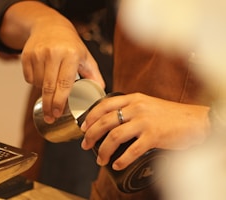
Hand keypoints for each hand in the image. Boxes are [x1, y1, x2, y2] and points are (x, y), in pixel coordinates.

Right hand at [0, 1, 104, 122]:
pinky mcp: (26, 55)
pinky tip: (42, 76)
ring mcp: (38, 54)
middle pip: (48, 87)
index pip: (64, 84)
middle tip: (50, 117)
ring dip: (43, 91)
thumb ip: (94, 74)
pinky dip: (34, 82)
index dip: (60, 102)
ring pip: (37, 84)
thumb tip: (101, 91)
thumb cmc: (70, 44)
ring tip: (50, 84)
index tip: (58, 114)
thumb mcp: (85, 56)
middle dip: (49, 106)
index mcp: (71, 55)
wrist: (49, 26)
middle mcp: (53, 53)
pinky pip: (28, 78)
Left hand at [80, 93, 209, 169]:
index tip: (83, 127)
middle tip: (86, 145)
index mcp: (133, 99)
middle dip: (91, 135)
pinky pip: (131, 150)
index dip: (90, 117)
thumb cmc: (170, 114)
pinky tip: (117, 165)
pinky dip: (122, 160)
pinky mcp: (154, 136)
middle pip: (105, 121)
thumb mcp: (147, 104)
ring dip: (104, 150)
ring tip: (100, 159)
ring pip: (114, 136)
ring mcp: (145, 122)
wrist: (194, 121)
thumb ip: (131, 109)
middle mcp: (136, 108)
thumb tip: (111, 121)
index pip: (104, 105)